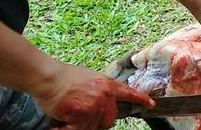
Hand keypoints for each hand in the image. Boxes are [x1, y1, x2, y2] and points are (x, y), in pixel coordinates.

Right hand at [33, 62, 152, 129]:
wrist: (50, 77)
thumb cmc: (65, 77)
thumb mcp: (90, 77)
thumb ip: (101, 88)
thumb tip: (107, 97)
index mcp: (107, 85)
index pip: (129, 93)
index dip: (141, 100)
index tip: (150, 105)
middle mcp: (104, 95)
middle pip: (110, 119)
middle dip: (100, 120)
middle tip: (85, 116)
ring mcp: (94, 105)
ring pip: (94, 126)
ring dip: (81, 125)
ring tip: (69, 117)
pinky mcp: (81, 114)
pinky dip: (66, 129)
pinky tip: (59, 126)